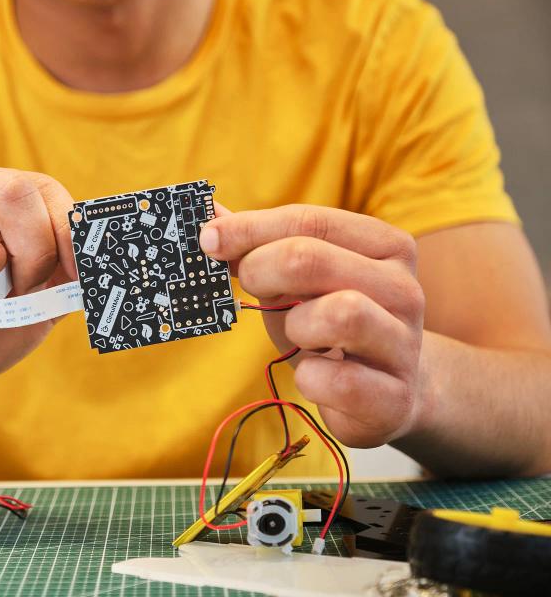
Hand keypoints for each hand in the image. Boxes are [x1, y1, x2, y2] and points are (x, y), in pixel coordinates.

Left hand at [200, 204, 425, 447]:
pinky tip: (315, 376)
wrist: (390, 391)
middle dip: (261, 270)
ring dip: (296, 326)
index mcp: (384, 247)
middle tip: (247, 287)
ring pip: (340, 314)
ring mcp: (405, 344)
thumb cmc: (330, 324)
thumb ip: (257, 246)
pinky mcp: (394, 397)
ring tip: (299, 337)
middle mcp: (404, 289)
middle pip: (312, 259)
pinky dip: (310, 380)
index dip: (249, 228)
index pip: (310, 221)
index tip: (207, 240)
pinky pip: (338, 382)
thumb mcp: (297, 280)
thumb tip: (208, 215)